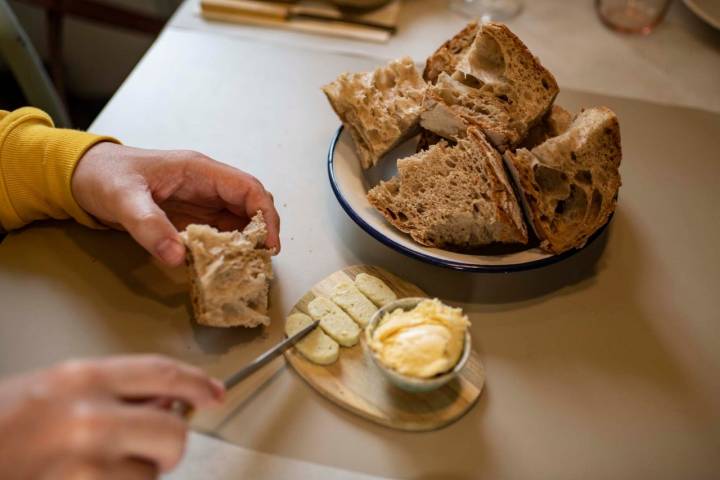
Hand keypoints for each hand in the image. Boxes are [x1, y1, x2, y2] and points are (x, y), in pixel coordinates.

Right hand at [0, 355, 223, 478]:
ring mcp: (83, 466)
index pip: (161, 372)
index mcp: (80, 379)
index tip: (215, 394)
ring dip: (131, 478)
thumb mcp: (51, 391)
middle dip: (167, 446)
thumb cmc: (0, 427)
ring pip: (148, 477)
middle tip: (145, 452)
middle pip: (172, 433)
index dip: (196, 383)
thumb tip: (168, 399)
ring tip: (89, 473)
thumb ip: (109, 391)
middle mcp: (88, 417)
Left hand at [72, 143, 280, 266]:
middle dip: (261, 233)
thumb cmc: (103, 176)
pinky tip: (222, 266)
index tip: (269, 243)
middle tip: (260, 262)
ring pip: (238, 221)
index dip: (265, 215)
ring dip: (244, 244)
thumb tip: (178, 257)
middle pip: (250, 206)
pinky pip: (218, 233)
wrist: (82, 176)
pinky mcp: (190, 218)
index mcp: (199, 171)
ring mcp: (200, 201)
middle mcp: (206, 185)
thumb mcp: (123, 200)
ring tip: (246, 268)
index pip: (248, 188)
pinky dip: (225, 250)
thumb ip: (150, 227)